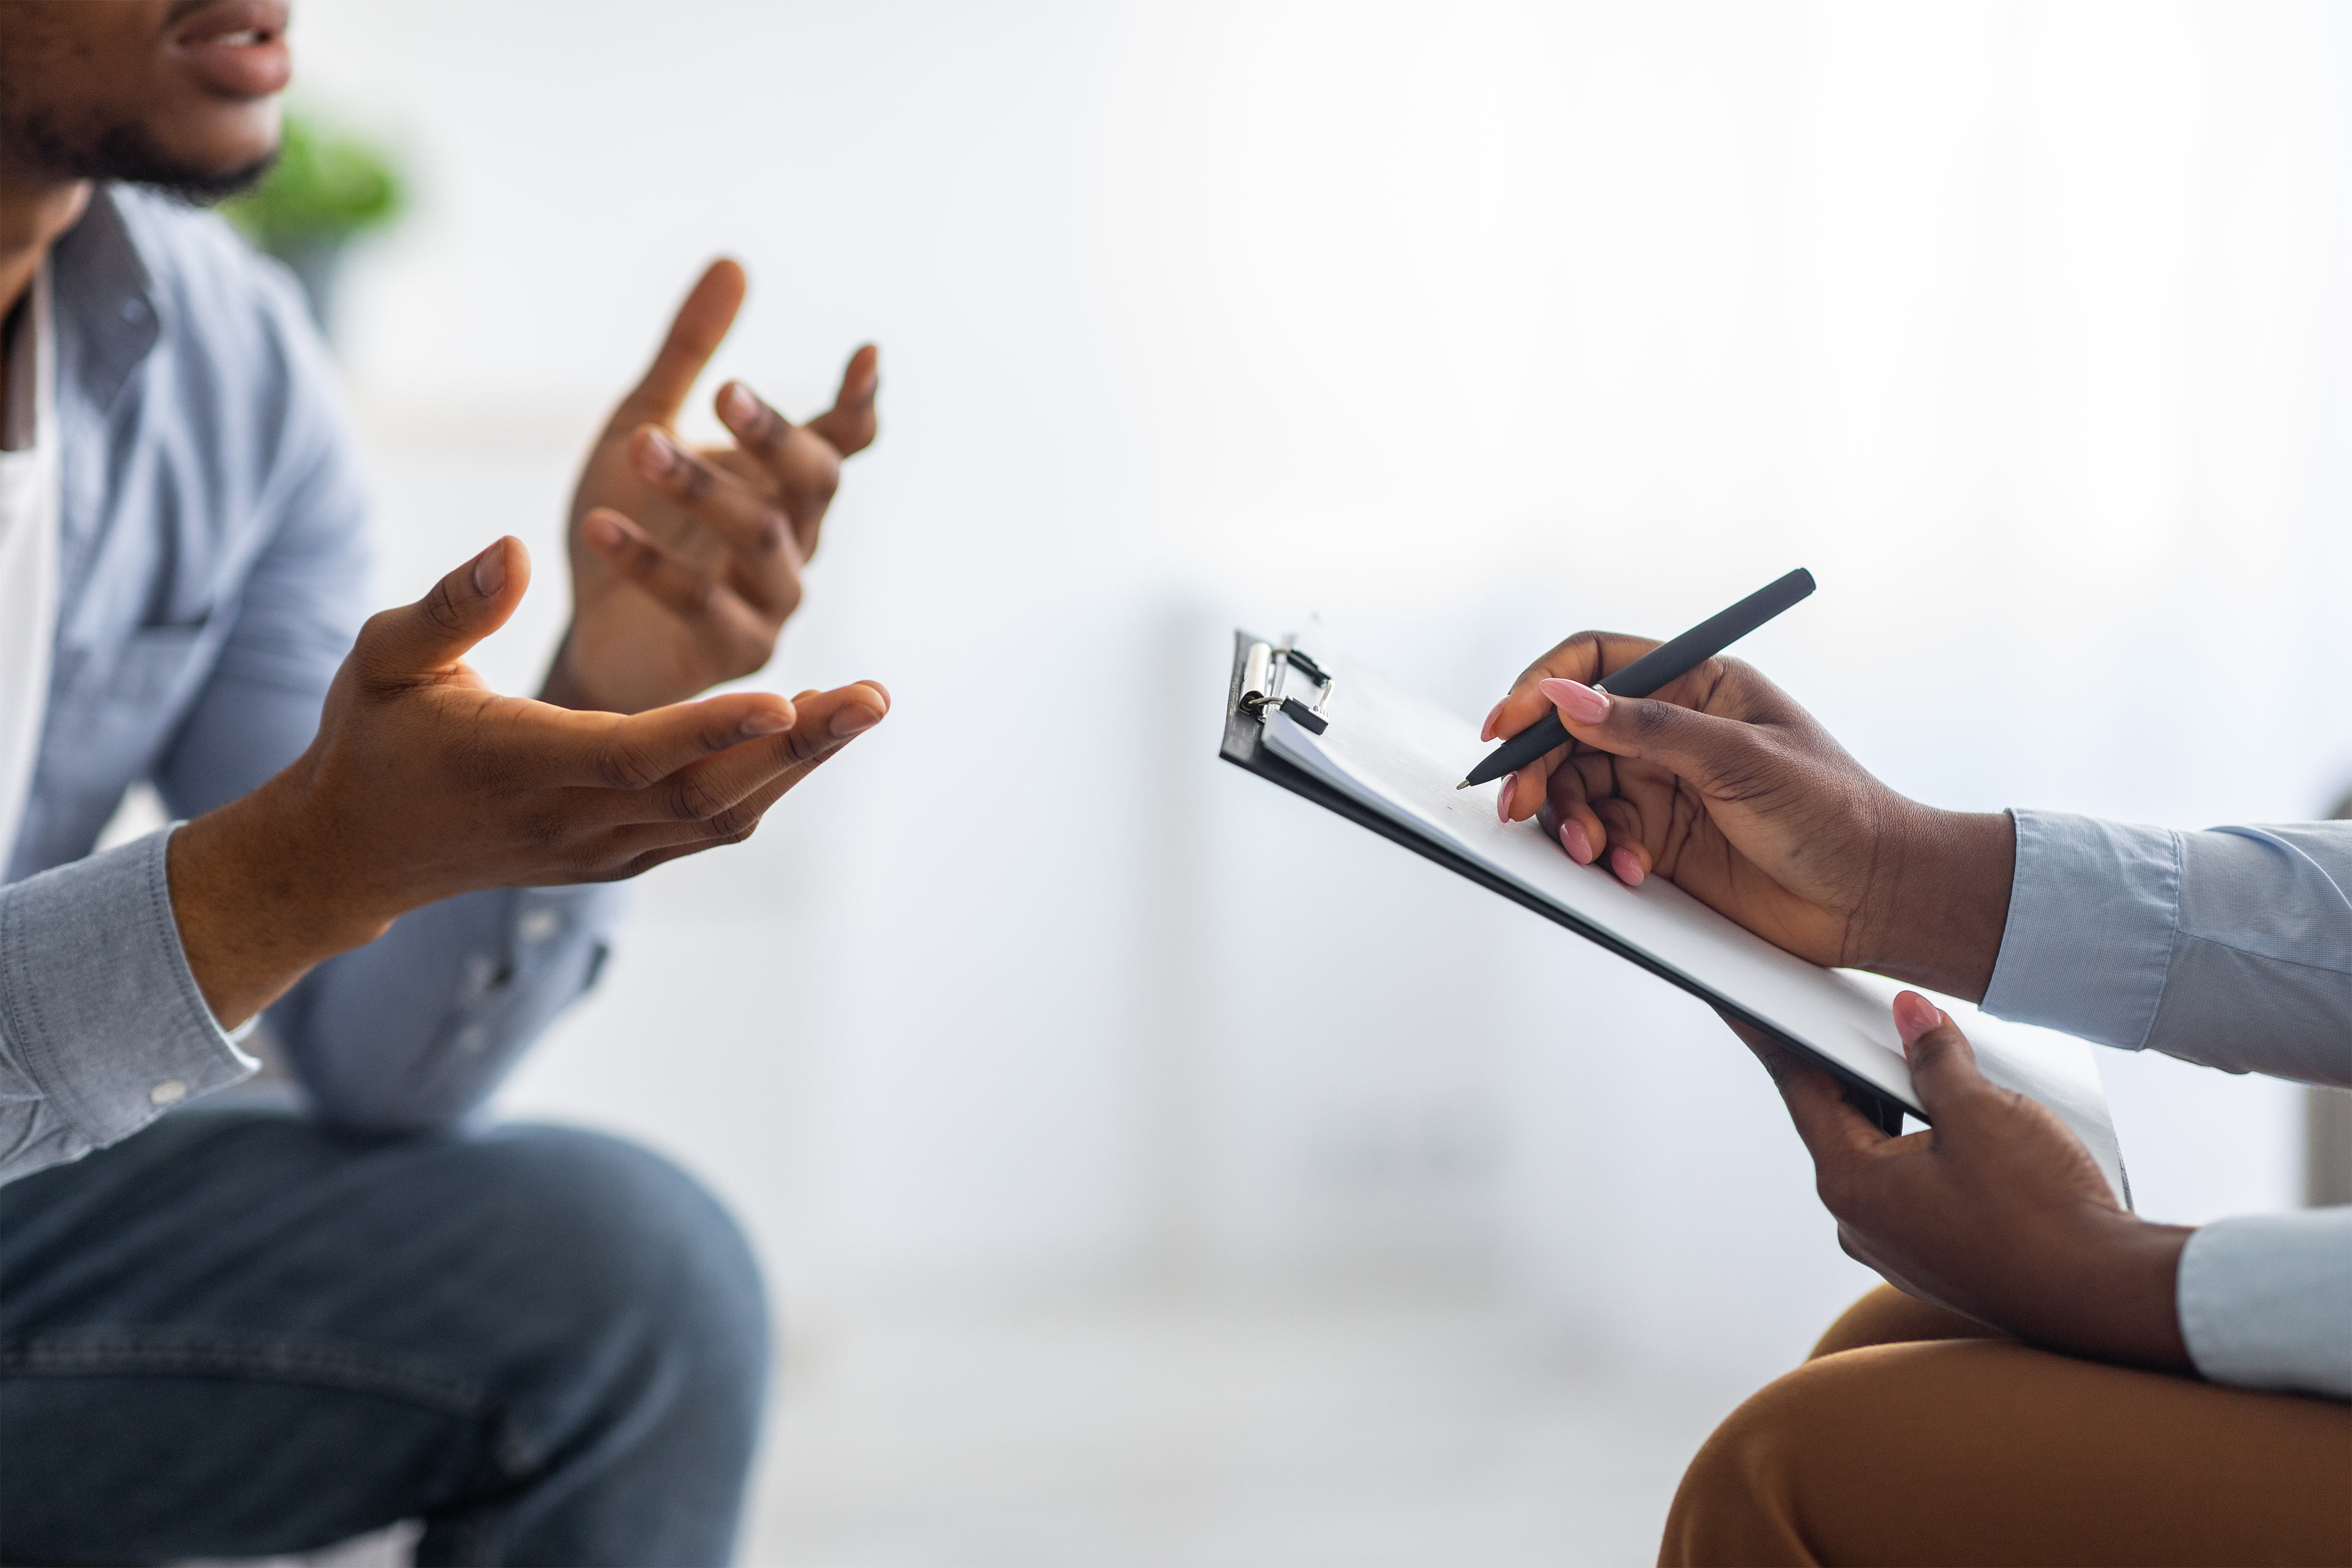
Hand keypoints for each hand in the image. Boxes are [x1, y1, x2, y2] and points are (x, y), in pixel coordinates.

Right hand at [170, 537, 889, 1028]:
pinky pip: (708, 826)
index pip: (632, 753)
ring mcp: (603, 849)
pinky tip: (810, 735)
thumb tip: (511, 548)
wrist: (357, 850)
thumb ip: (449, 606)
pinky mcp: (619, 857)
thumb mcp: (385, 659)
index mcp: (519, 765)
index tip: (785, 698)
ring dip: (797, 766)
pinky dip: (766, 784)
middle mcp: (573, 820)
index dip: (710, 730)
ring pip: (722, 816)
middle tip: (874, 695)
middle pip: (707, 794)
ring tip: (861, 706)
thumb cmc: (372, 736)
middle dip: (798, 748)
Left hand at [544, 258, 880, 714]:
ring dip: (704, 489)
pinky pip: (705, 604)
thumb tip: (734, 261)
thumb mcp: (642, 424)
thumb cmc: (629, 522)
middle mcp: (795, 539)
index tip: (865, 355)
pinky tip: (600, 524)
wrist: (588, 633)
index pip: (842, 439)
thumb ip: (687, 354)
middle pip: (815, 482)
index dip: (859, 402)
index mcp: (782, 483)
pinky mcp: (734, 652)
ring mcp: (772, 600)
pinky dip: (652, 563)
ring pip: (763, 538)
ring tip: (641, 449)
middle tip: (727, 392)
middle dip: (776, 437)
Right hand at [1484, 633, 2012, 997]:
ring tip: (1593, 849)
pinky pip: (1598, 835)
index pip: (1598, 663)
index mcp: (1697, 683)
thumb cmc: (1834, 813)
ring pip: (1576, 787)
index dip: (1544, 686)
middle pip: (1571, 731)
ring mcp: (1661, 785)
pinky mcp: (1657, 839)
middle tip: (1522, 801)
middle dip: (1541, 766)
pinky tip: (1630, 870)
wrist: (1871, 898)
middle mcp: (1671, 730)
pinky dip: (1599, 853)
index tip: (1510, 723)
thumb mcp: (1739, 759)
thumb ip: (1648, 728)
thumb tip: (1568, 698)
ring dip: (1569, 817)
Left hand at [1733, 992, 2192, 1370]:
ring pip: (1884, 1155)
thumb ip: (1934, 1057)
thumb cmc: (2043, 1213)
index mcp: (1850, 1184)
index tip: (1747, 1008)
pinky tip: (1964, 1127)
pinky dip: (1929, 1149)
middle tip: (1861, 1021)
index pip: (1801, 1090)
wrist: (2107, 1297)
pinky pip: (1916, 1188)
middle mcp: (1860, 1223)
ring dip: (1902, 1110)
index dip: (1778, 1038)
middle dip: (1855, 1069)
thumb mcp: (1981, 1111)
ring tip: (1930, 1066)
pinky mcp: (1937, 1258)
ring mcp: (1898, 1246)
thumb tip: (1909, 1016)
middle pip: (1842, 1121)